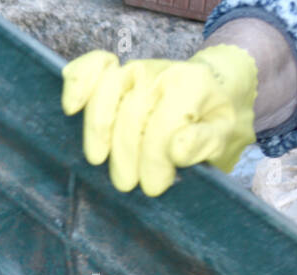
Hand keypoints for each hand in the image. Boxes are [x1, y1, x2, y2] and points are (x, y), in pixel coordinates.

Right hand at [61, 46, 257, 196]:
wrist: (214, 92)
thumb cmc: (212, 120)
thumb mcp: (224, 135)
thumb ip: (204, 142)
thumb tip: (176, 150)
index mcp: (193, 84)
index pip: (163, 125)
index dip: (154, 160)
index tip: (156, 186)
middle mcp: (161, 71)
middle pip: (130, 116)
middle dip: (126, 155)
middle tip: (127, 184)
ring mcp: (135, 70)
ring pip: (105, 97)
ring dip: (97, 132)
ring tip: (98, 159)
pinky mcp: (116, 72)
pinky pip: (92, 67)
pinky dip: (78, 83)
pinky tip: (71, 107)